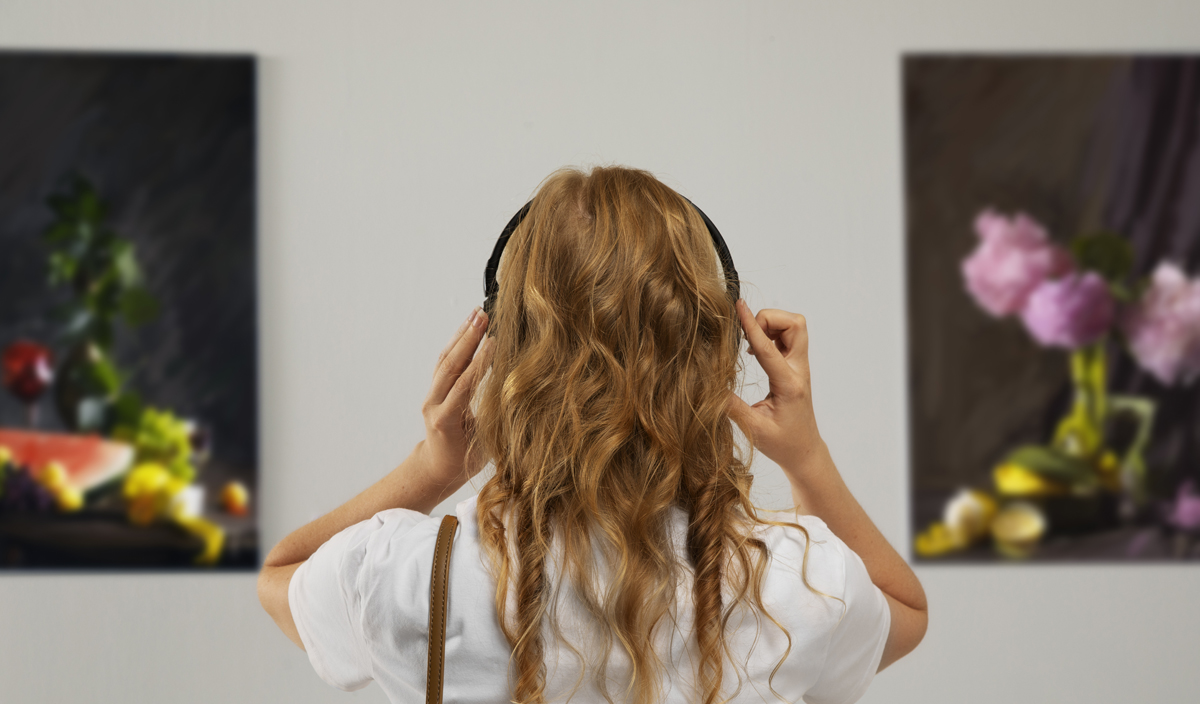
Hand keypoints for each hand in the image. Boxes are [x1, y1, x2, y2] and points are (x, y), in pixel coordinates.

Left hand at [420, 306, 494, 487]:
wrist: (437, 466)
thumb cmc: (464, 461)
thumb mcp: (483, 446)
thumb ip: (493, 420)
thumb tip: (516, 397)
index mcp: (446, 420)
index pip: (463, 386)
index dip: (479, 364)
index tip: (493, 342)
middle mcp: (434, 404)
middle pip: (450, 366)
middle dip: (468, 339)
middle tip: (483, 318)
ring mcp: (432, 395)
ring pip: (445, 360)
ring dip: (461, 335)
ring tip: (477, 314)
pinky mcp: (435, 389)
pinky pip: (444, 362)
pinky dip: (456, 343)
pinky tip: (468, 328)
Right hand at [726, 299, 822, 470]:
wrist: (805, 451)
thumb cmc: (782, 444)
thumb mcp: (753, 428)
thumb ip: (730, 406)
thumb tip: (708, 386)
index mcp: (788, 385)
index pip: (769, 348)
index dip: (751, 325)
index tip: (739, 306)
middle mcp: (798, 371)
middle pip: (795, 324)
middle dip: (769, 319)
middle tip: (748, 335)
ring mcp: (799, 367)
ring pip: (794, 327)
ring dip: (771, 326)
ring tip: (751, 345)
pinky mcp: (795, 367)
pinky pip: (788, 336)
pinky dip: (770, 334)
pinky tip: (756, 351)